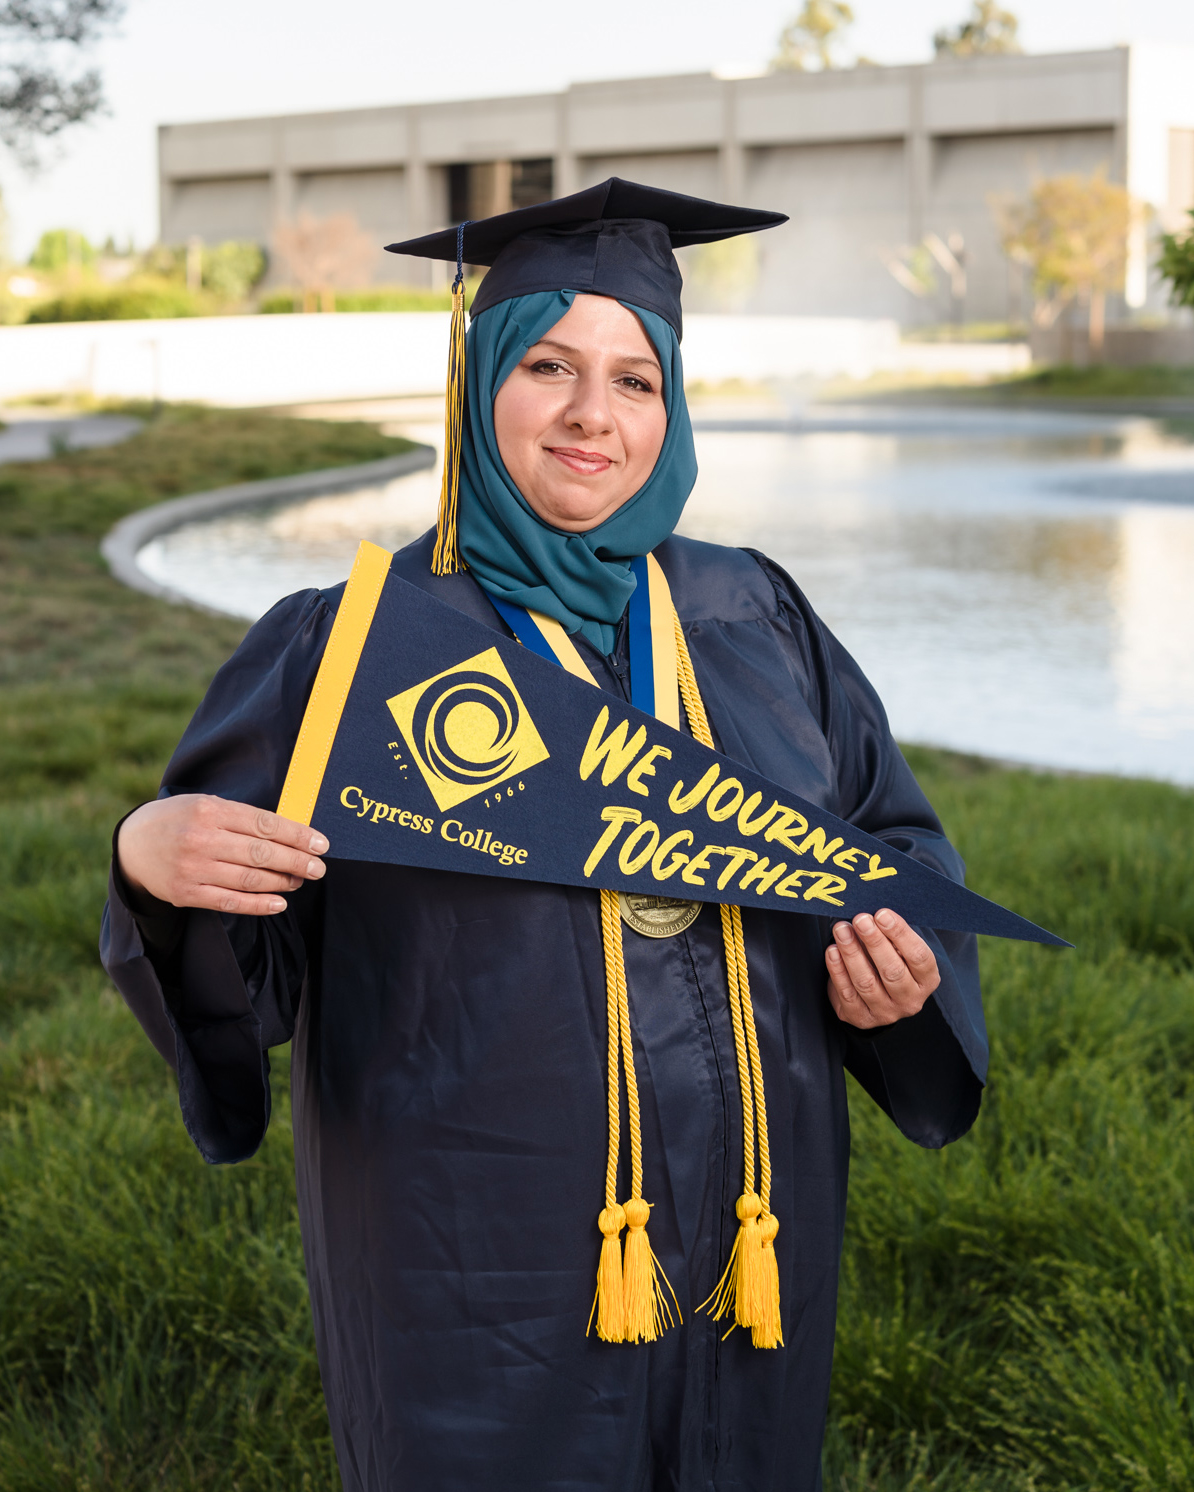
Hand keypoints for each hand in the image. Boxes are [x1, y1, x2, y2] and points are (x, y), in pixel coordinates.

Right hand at [117, 794, 327, 916]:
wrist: (133, 844)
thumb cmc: (180, 819)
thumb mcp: (207, 805)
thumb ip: (242, 817)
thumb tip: (290, 832)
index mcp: (209, 811)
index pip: (264, 824)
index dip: (297, 835)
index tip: (320, 844)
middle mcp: (201, 839)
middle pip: (261, 853)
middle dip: (296, 861)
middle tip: (318, 868)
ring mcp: (193, 869)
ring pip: (249, 879)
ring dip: (281, 882)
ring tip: (299, 881)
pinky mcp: (186, 894)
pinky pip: (230, 902)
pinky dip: (258, 904)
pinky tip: (279, 902)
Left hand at [825, 909, 939, 1028]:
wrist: (878, 996)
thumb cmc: (891, 962)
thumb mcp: (900, 950)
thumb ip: (893, 935)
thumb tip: (874, 914)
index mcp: (927, 980)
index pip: (918, 956)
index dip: (900, 934)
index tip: (881, 914)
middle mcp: (910, 1000)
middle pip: (893, 971)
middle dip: (874, 942)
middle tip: (860, 920)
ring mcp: (886, 1013)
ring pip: (867, 982)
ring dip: (852, 953)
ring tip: (842, 930)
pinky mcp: (861, 1018)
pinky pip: (847, 994)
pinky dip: (838, 970)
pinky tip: (833, 951)